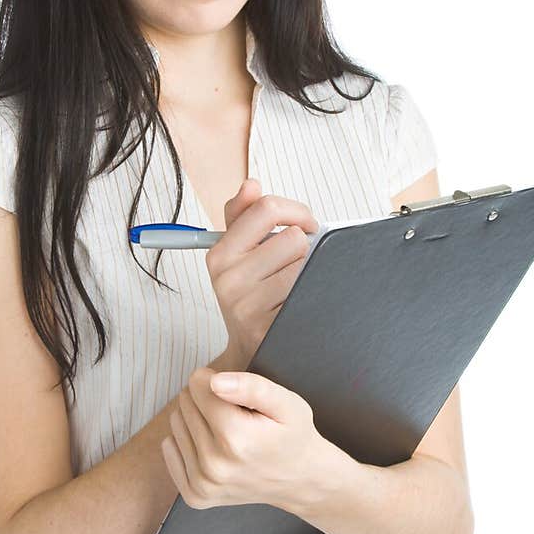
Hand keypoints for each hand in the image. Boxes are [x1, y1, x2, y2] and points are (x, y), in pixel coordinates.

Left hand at [161, 365, 358, 514]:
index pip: (197, 385)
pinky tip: (214, 447)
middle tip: (237, 415)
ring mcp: (203, 484)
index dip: (217, 381)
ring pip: (176, 423)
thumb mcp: (287, 403)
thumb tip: (215, 382)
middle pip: (185, 403)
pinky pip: (169, 449)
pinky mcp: (195, 495)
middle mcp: (214, 464)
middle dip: (208, 399)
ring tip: (228, 432)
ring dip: (198, 420)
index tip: (237, 394)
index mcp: (236, 437)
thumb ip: (252, 386)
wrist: (301, 481)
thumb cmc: (294, 437)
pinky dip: (187, 442)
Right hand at [206, 179, 319, 369]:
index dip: (295, 211)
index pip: (266, 208)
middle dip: (302, 247)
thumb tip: (251, 184)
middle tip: (297, 263)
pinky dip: (314, 294)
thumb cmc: (251, 293)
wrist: (249, 350)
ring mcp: (247, 307)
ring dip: (309, 272)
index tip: (303, 224)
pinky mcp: (269, 330)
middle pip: (293, 238)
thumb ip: (242, 214)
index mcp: (219, 255)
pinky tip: (302, 303)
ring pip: (305, 266)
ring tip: (298, 284)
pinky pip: (309, 294)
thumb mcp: (237, 253)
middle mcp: (228, 280)